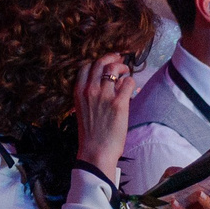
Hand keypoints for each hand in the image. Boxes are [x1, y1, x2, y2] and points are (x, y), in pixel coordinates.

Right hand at [74, 53, 133, 180]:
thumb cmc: (90, 134)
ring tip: (127, 72)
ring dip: (123, 68)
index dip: (97, 61)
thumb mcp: (82, 110)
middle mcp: (89, 90)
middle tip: (120, 59)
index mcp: (78, 92)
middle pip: (100, 63)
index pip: (85, 67)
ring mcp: (104, 96)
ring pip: (114, 69)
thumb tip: (109, 84)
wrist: (96, 151)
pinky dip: (131, 81)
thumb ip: (91, 95)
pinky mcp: (119, 104)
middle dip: (112, 57)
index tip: (105, 62)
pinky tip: (131, 88)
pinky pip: (128, 82)